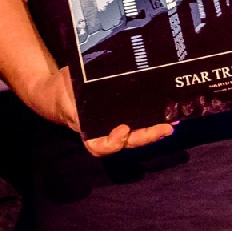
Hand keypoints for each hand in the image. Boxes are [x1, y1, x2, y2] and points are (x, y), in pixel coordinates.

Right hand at [27, 65, 173, 155]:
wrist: (58, 90)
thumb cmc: (62, 91)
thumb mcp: (66, 91)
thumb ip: (77, 93)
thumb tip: (90, 83)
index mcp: (87, 130)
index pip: (99, 146)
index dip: (113, 142)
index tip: (123, 129)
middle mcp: (104, 131)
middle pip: (126, 141)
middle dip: (147, 136)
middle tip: (165, 128)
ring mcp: (115, 124)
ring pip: (136, 134)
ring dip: (155, 130)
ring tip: (173, 122)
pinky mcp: (123, 114)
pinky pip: (138, 120)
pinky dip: (154, 119)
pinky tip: (169, 112)